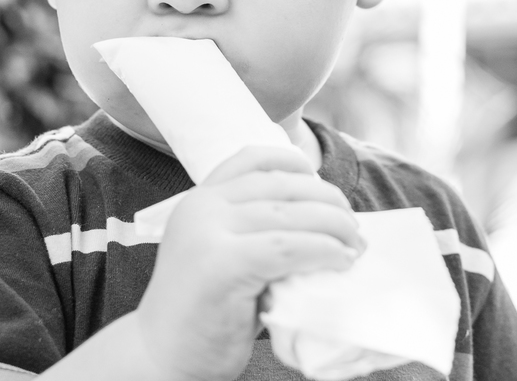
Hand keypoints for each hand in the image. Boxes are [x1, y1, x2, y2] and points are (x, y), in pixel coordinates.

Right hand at [133, 146, 363, 380]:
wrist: (162, 357)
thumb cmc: (201, 314)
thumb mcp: (221, 254)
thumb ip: (253, 231)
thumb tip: (319, 219)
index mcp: (199, 200)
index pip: (252, 159)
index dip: (294, 162)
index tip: (321, 182)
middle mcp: (201, 207)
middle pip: (281, 185)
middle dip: (328, 201)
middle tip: (353, 227)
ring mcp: (210, 233)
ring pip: (291, 214)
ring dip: (335, 227)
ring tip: (355, 246)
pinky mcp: (224, 264)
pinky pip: (289, 247)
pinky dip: (323, 251)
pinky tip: (341, 261)